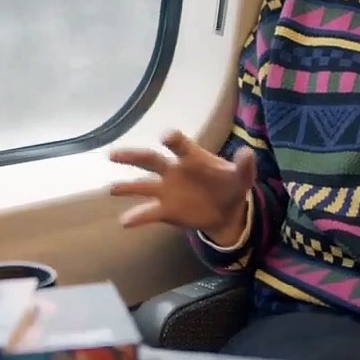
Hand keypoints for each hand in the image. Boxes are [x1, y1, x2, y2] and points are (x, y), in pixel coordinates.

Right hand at [108, 130, 254, 240]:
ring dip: (126, 187)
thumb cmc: (231, 185)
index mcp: (191, 157)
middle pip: (150, 160)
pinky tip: (124, 222)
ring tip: (110, 190)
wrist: (226, 210)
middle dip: (132, 156)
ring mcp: (166, 190)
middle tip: (114, 154)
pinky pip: (148, 212)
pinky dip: (136, 217)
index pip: (180, 145)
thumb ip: (244, 166)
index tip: (165, 137)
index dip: (173, 140)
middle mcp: (173, 170)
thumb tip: (248, 153)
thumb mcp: (242, 176)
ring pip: (142, 185)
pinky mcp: (165, 210)